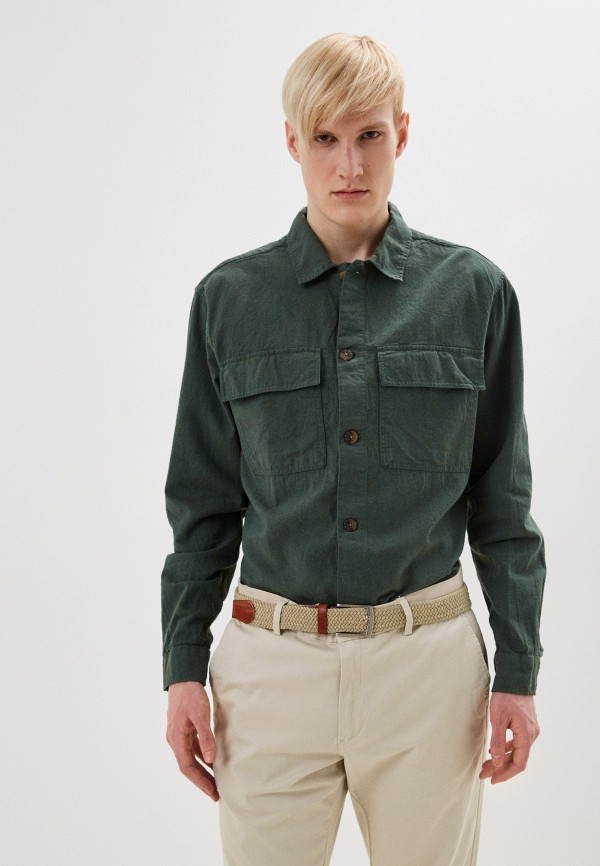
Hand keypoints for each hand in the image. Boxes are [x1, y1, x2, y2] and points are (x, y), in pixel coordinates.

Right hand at [166, 681, 218, 800]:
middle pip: (188, 766)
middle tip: (216, 794)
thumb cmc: (191, 696)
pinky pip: (193, 749)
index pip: (187, 767)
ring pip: (191, 758)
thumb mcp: (201, 715)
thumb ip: (205, 737)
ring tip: (216, 782)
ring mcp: (179, 735)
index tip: (212, 793)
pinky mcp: (184, 729)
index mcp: (176, 739)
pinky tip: (212, 761)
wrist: (183, 678)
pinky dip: (202, 757)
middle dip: (202, 780)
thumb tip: (211, 759)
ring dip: (202, 770)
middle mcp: (175, 740)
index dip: (200, 781)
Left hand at [480, 692, 539, 783]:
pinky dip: (506, 749)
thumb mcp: (498, 719)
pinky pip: (517, 743)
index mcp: (526, 736)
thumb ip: (498, 742)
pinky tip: (495, 752)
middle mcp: (532, 735)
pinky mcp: (526, 725)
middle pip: (517, 759)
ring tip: (486, 765)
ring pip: (516, 751)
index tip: (492, 780)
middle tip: (483, 774)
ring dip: (502, 759)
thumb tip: (497, 762)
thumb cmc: (506, 696)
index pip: (519, 764)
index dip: (506, 774)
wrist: (516, 678)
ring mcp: (530, 730)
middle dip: (500, 768)